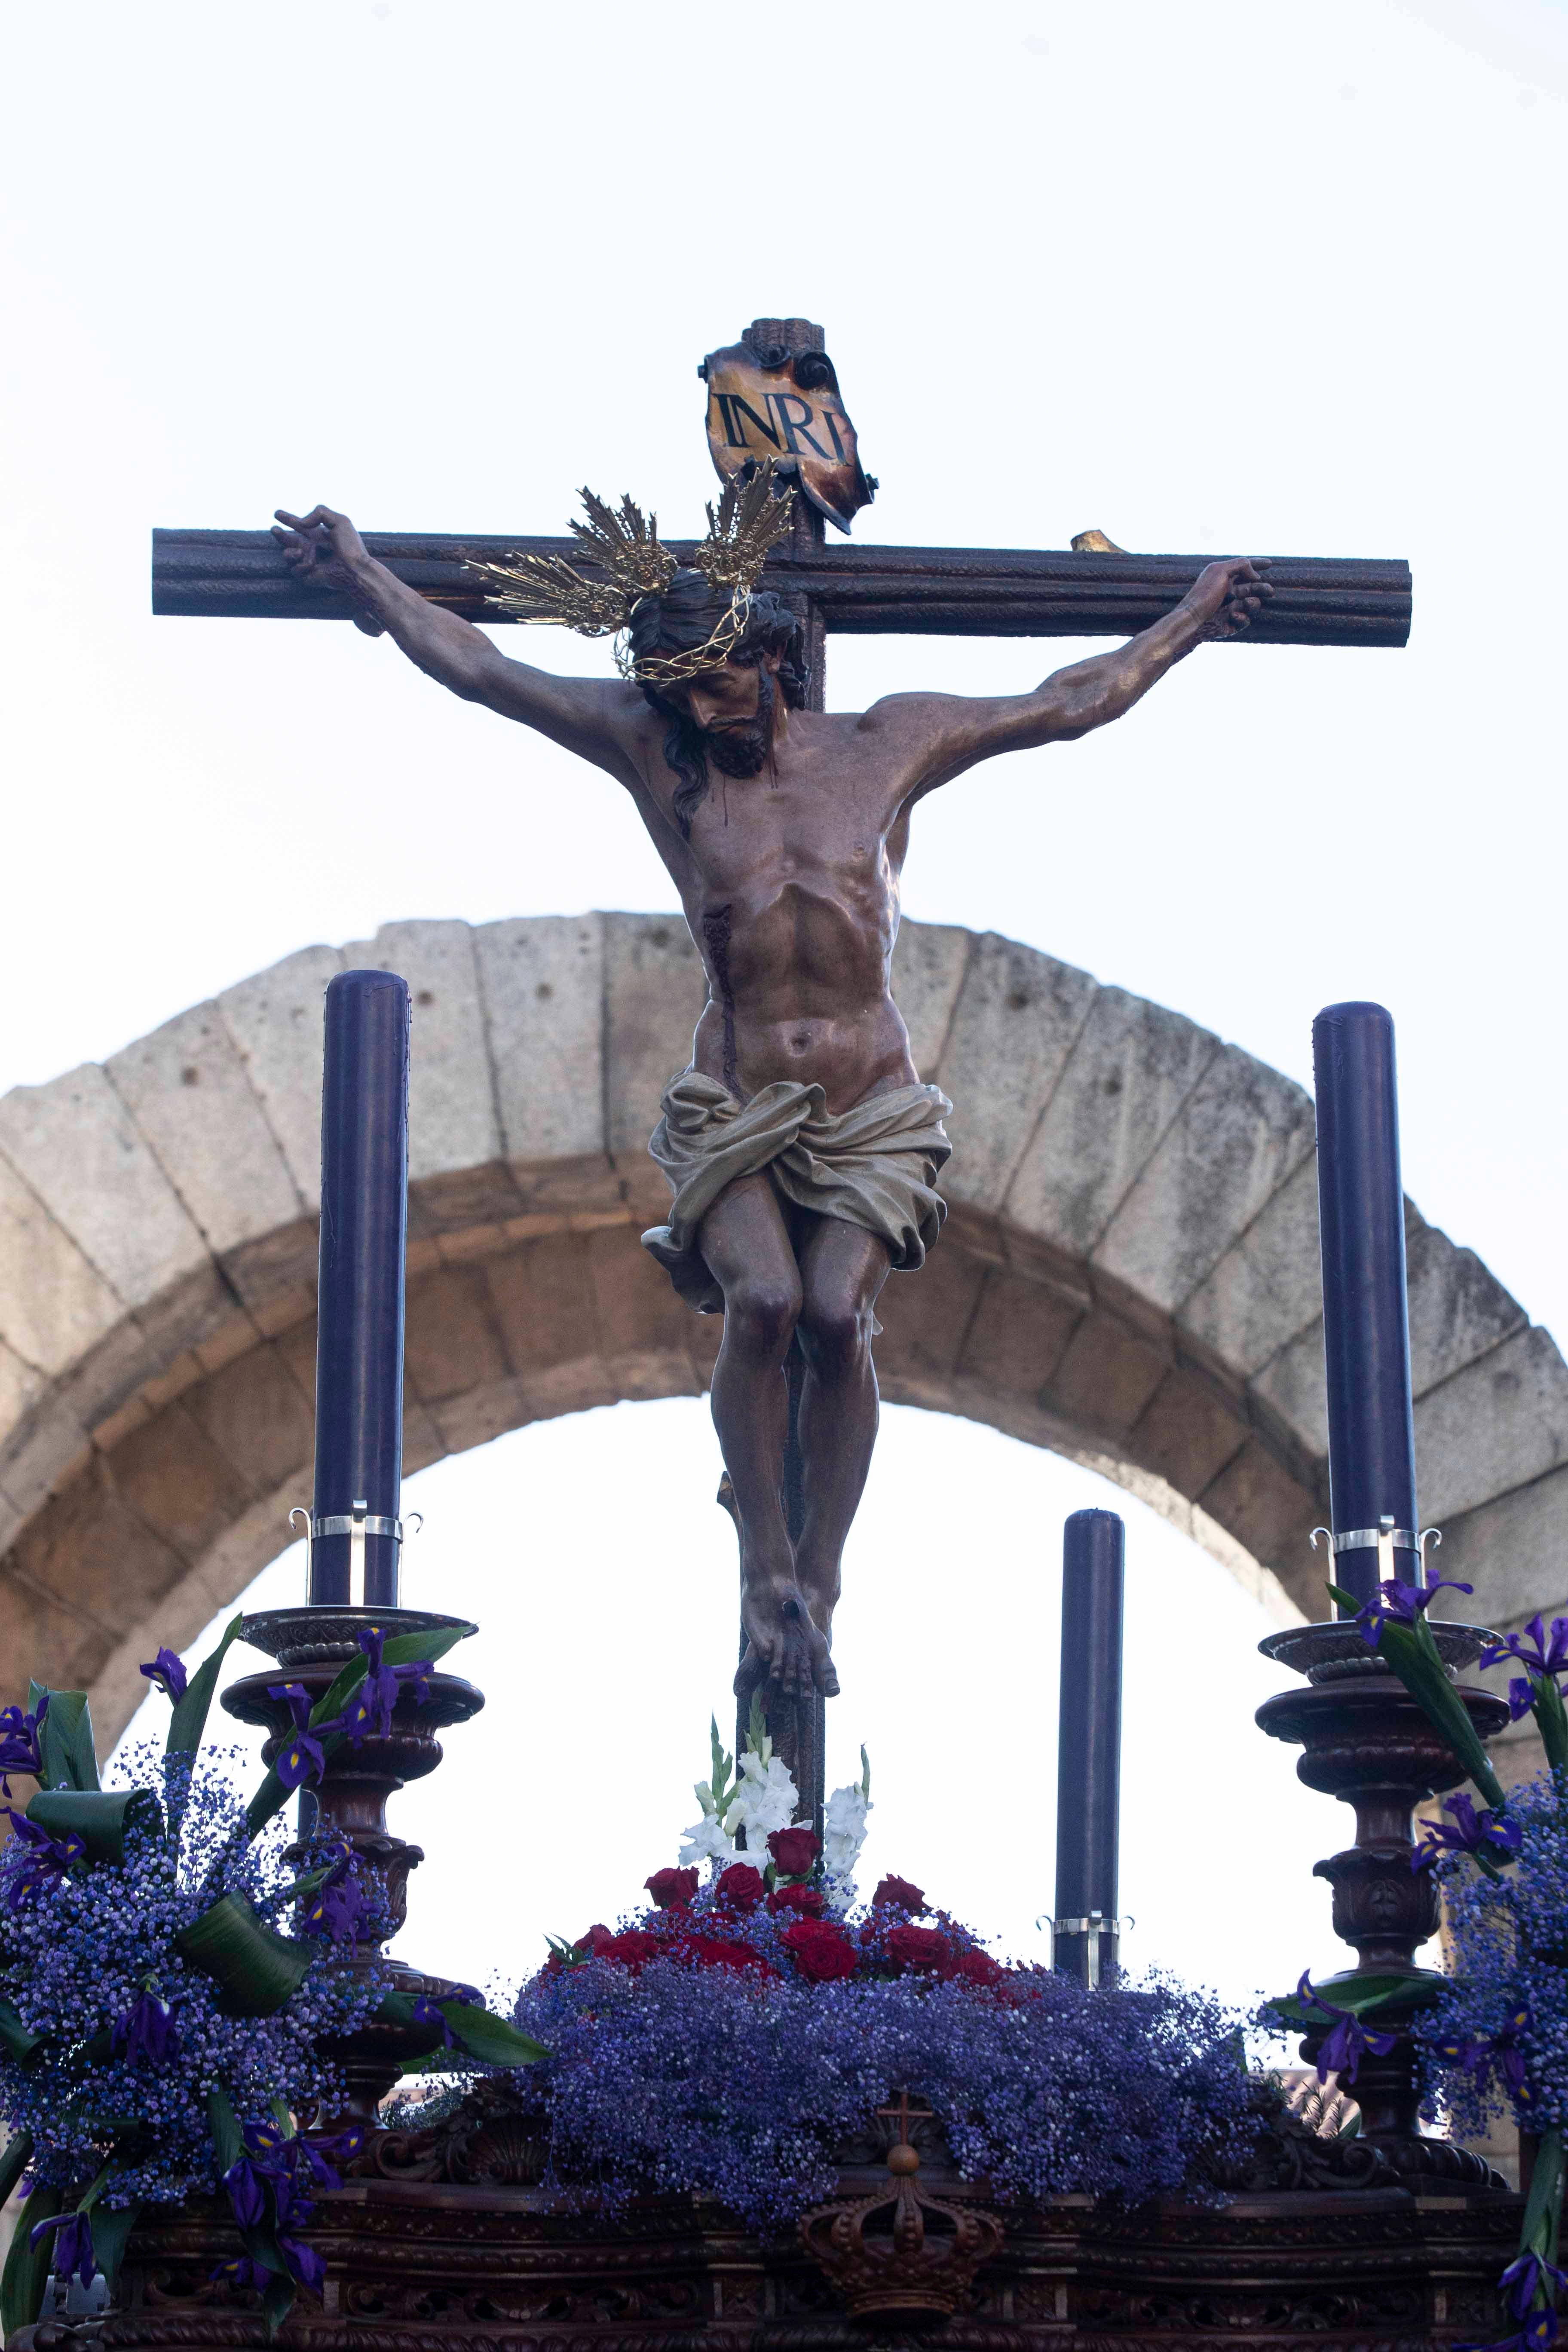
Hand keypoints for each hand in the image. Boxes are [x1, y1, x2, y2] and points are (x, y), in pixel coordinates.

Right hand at [271, 505, 383, 634]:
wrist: (355, 568)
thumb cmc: (350, 546)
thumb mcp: (340, 520)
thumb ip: (320, 512)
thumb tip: (302, 523)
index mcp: (318, 534)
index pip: (300, 525)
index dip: (288, 519)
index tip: (277, 513)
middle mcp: (312, 548)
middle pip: (289, 540)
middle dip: (280, 535)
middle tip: (274, 529)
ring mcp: (308, 562)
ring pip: (287, 555)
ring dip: (290, 553)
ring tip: (299, 551)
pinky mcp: (307, 575)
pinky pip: (295, 569)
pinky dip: (302, 565)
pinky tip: (312, 565)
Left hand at [1183, 556, 1272, 640]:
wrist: (1192, 619)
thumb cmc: (1203, 594)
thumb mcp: (1220, 571)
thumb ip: (1240, 565)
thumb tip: (1255, 575)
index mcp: (1223, 577)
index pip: (1243, 568)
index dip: (1256, 564)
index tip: (1269, 563)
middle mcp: (1227, 592)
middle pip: (1251, 588)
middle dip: (1262, 588)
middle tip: (1270, 590)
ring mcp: (1229, 608)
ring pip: (1251, 605)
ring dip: (1253, 603)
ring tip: (1247, 602)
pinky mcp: (1230, 625)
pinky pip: (1244, 620)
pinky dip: (1242, 617)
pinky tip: (1232, 615)